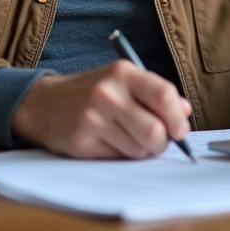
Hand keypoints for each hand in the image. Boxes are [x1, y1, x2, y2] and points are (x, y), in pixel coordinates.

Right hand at [11, 61, 191, 158]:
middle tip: (158, 142)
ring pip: (138, 149)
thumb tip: (185, 111)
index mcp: (123, 72)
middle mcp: (108, 93)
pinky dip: (120, 155)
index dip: (178, 118)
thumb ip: (155, 94)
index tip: (180, 130)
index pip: (164, 95)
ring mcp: (93, 118)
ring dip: (140, 151)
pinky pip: (117, 158)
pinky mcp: (81, 141)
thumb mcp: (123, 81)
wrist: (44, 103)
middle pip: (154, 131)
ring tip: (127, 137)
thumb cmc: (92, 92)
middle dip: (162, 143)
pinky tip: (108, 142)